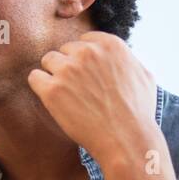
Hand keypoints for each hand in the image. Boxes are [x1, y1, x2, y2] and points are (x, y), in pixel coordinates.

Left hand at [27, 31, 158, 163]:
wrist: (126, 139)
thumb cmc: (137, 112)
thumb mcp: (144, 76)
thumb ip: (127, 60)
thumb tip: (119, 58)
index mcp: (109, 45)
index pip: (84, 40)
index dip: (83, 58)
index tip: (87, 75)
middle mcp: (87, 52)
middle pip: (65, 50)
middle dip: (69, 67)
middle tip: (79, 89)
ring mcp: (68, 70)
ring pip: (48, 60)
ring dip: (54, 75)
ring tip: (67, 95)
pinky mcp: (52, 89)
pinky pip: (34, 77)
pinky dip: (40, 87)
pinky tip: (53, 99)